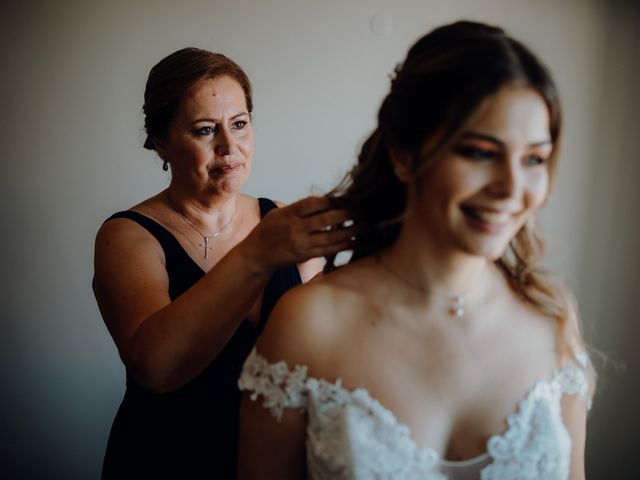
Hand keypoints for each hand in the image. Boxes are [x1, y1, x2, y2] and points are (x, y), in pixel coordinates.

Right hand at [241, 196, 355, 272]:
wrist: (255, 256)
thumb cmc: (267, 232)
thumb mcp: (277, 214)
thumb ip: (297, 208)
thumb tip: (324, 201)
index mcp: (288, 214)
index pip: (313, 203)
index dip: (331, 200)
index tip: (345, 197)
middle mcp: (295, 228)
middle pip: (326, 219)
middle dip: (346, 213)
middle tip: (362, 209)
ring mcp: (301, 243)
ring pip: (331, 236)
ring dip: (350, 230)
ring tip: (365, 225)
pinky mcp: (305, 256)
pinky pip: (328, 250)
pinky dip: (343, 245)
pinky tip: (355, 241)